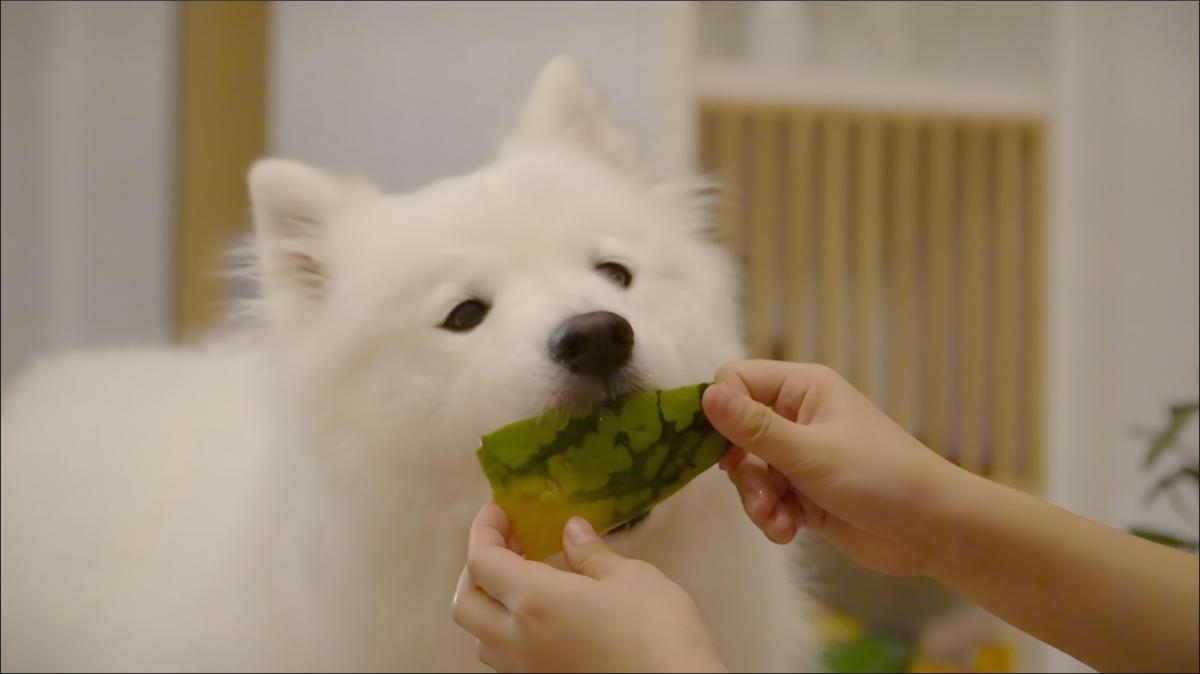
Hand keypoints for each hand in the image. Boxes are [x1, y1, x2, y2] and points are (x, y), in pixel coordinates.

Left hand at [452, 502, 725, 672]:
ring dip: (489, 605)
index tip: (500, 510)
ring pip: (481, 638)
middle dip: (476, 568)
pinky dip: (508, 633)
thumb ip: (591, 555)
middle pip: (464, 603)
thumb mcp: (631, 578)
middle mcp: (517, 641)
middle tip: (507, 544)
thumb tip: (570, 531)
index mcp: (533, 602)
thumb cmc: (657, 631)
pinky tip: (543, 620)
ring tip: (522, 581)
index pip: (481, 561)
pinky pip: (506, 660)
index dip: (483, 530)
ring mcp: (527, 672)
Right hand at [702, 359, 965, 576]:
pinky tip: (788, 532)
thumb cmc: (880, 477)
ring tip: (777, 521)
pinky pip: (766, 497)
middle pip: (734, 431)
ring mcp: (799, 455)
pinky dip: (771, 516)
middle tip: (758, 496)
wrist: (933, 530)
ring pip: (747, 470)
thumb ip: (755, 428)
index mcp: (801, 387)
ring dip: (756, 500)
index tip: (719, 448)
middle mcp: (796, 415)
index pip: (735, 380)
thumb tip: (705, 394)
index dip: (719, 411)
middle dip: (740, 470)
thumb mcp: (811, 453)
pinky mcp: (803, 491)